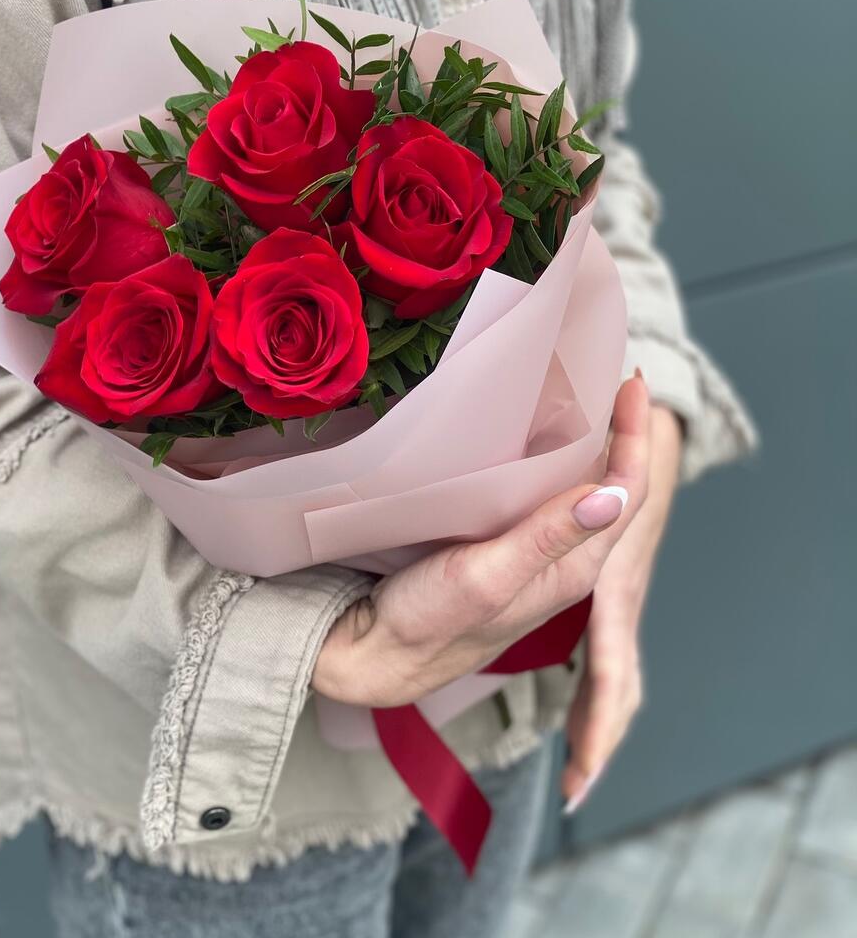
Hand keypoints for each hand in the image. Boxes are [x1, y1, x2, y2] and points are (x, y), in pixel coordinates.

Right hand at [313, 375, 650, 707]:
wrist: (376, 656)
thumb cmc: (428, 622)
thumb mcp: (487, 576)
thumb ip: (546, 537)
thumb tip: (612, 495)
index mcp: (572, 568)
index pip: (626, 494)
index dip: (635, 438)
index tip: (633, 383)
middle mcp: (562, 560)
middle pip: (610, 488)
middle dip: (618, 433)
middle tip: (608, 378)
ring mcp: (533, 556)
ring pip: (575, 491)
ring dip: (585, 445)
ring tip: (578, 395)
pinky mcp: (502, 550)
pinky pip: (541, 498)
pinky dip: (546, 461)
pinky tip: (528, 438)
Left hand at [561, 404, 682, 811]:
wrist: (650, 438)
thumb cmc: (619, 457)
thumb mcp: (605, 479)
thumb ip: (590, 494)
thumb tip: (607, 499)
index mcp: (615, 590)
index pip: (612, 673)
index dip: (599, 724)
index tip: (582, 776)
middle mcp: (622, 603)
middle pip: (619, 687)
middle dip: (599, 738)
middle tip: (577, 789)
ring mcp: (619, 599)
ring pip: (616, 675)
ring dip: (599, 718)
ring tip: (579, 764)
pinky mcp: (610, 591)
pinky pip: (608, 652)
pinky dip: (596, 688)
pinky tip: (579, 704)